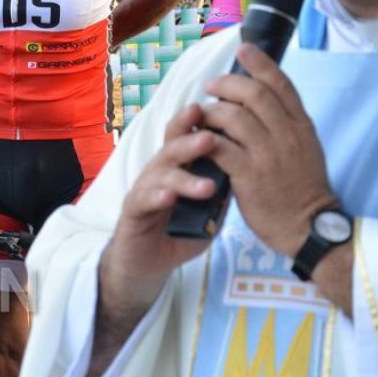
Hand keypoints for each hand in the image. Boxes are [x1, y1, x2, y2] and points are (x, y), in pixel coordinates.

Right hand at [103, 103, 219, 310]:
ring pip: (160, 173)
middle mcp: (159, 172)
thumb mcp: (209, 210)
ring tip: (206, 184)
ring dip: (182, 176)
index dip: (199, 124)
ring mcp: (143, 190)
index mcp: (179, 167)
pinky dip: (156, 197)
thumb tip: (246, 169)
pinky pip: (142, 199)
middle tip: (210, 137)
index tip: (218, 114)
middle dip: (190, 140)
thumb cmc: (180, 231)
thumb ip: (222, 191)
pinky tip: (169, 198)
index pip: (187, 138)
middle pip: (171, 147)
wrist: (149, 261)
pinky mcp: (131, 211)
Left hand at [201, 43, 336, 256]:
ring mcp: (268, 156)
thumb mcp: (303, 148)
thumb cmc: (299, 186)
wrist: (306, 227)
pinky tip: (196, 139)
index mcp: (301, 126)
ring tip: (202, 115)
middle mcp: (287, 136)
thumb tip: (260, 97)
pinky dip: (204, 139)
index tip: (244, 48)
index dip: (260, 63)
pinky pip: (219, 147)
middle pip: (254, 94)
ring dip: (211, 111)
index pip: (281, 85)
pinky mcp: (248, 176)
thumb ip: (284, 123)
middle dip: (227, 84)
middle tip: (212, 86)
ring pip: (233, 117)